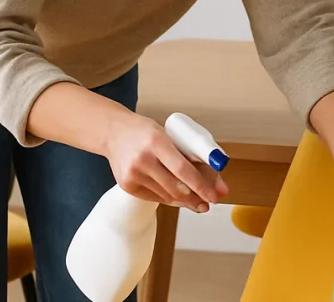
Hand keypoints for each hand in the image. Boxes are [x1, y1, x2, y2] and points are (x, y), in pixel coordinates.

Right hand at [104, 116, 228, 212]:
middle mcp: (142, 159)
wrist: (114, 132)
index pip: (183, 169)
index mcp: (156, 141)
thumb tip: (219, 185)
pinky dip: (170, 197)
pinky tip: (178, 196)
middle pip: (175, 187)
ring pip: (167, 195)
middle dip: (196, 198)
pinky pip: (155, 197)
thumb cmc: (146, 133)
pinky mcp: (127, 185)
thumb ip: (194, 157)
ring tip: (196, 199)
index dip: (201, 185)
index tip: (215, 196)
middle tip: (209, 202)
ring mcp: (132, 174)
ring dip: (185, 200)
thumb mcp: (170, 136)